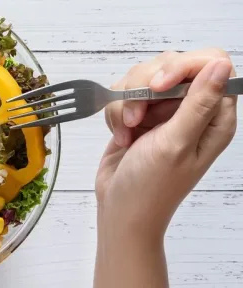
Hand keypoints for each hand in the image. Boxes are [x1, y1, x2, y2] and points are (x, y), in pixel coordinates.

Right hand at [94, 49, 236, 287]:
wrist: (120, 209)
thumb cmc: (151, 187)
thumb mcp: (176, 144)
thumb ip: (199, 103)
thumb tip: (222, 64)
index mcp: (213, 117)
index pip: (210, 64)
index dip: (183, 67)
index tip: (159, 86)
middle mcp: (190, 110)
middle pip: (171, 64)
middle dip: (146, 86)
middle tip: (138, 116)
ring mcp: (163, 112)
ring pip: (143, 77)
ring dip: (127, 103)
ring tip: (128, 131)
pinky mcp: (139, 116)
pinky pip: (124, 94)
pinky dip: (116, 113)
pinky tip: (121, 136)